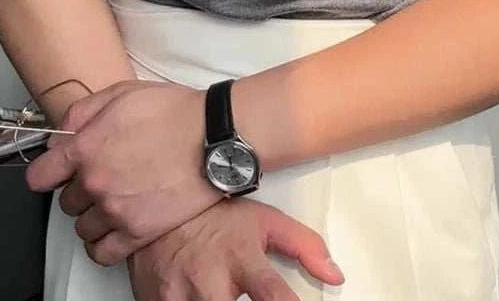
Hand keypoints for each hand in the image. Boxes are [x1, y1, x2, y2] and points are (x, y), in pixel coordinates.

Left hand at [26, 80, 223, 264]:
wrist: (215, 136)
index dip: (49, 171)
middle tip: (105, 176)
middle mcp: (95, 183)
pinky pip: (102, 252)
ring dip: (94, 215)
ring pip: (82, 227)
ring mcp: (116, 211)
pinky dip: (104, 243)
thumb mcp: (123, 93)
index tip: (58, 171)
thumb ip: (82, 111)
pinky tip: (116, 227)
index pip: (39, 176)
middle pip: (66, 201)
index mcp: (86, 148)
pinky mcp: (139, 232)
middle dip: (81, 189)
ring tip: (116, 201)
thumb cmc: (175, 112)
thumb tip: (61, 134)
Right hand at [128, 197, 344, 300]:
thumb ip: (304, 247)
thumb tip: (335, 276)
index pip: (271, 294)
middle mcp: (209, 278)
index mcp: (241, 257)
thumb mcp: (266, 222)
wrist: (163, 206)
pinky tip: (199, 296)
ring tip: (220, 291)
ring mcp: (179, 294)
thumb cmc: (218, 217)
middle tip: (238, 292)